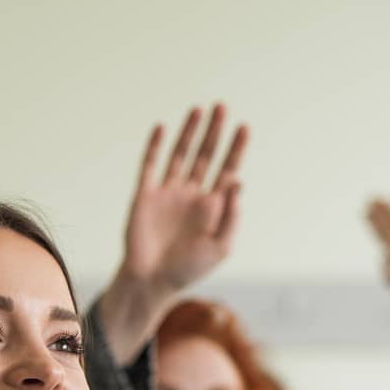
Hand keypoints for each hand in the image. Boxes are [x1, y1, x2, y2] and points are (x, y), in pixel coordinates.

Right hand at [121, 104, 247, 293]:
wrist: (152, 282)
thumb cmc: (189, 269)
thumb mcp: (221, 246)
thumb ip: (232, 215)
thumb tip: (238, 180)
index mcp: (213, 205)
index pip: (228, 168)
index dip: (236, 148)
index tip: (244, 127)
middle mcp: (192, 194)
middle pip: (206, 155)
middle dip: (214, 132)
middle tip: (222, 107)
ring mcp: (168, 193)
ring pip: (180, 154)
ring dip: (189, 132)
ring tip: (199, 109)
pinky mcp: (145, 196)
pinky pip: (150, 166)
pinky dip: (155, 146)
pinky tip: (162, 128)